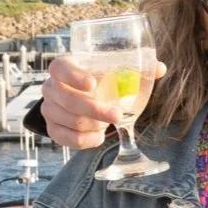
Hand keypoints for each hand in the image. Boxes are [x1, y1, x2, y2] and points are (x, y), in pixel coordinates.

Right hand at [41, 55, 167, 149]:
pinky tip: (100, 135)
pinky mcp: (52, 128)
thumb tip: (159, 67)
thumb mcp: (115, 73)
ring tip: (109, 120)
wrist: (83, 101)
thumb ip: (137, 69)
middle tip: (118, 115)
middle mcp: (51, 87)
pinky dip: (87, 139)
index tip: (93, 84)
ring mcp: (48, 109)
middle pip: (68, 100)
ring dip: (95, 124)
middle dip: (95, 110)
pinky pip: (67, 138)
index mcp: (64, 67)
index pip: (59, 68)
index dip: (73, 76)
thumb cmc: (102, 83)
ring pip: (71, 121)